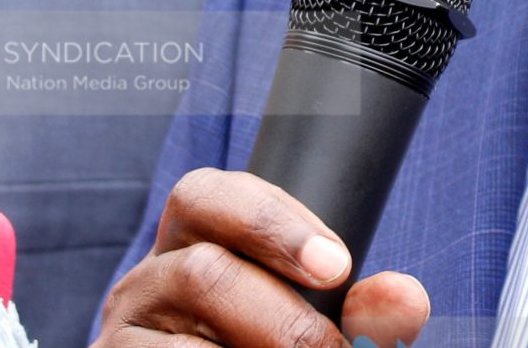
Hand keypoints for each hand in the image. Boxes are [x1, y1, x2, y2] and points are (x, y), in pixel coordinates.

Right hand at [94, 169, 431, 347]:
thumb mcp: (314, 320)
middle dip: (285, 320)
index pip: (206, 195)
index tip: (337, 266)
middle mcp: (145, 280)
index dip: (273, 221)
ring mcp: (120, 333)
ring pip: (191, 338)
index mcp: (192, 241)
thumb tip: (407, 299)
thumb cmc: (262, 342)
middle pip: (205, 271)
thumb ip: (361, 309)